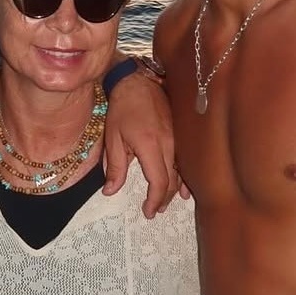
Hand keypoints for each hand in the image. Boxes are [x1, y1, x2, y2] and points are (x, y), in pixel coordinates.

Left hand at [101, 68, 177, 214]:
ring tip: (167, 202)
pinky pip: (185, 159)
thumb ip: (115, 167)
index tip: (148, 212)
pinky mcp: (180, 133)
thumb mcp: (113, 139)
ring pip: (181, 170)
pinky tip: (182, 185)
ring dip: (174, 189)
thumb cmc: (122, 110)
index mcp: (150, 145)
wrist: (137, 82)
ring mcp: (178, 137)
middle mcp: (169, 143)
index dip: (154, 200)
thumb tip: (110, 192)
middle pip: (172, 180)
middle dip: (163, 198)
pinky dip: (184, 174)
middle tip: (155, 210)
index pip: (159, 181)